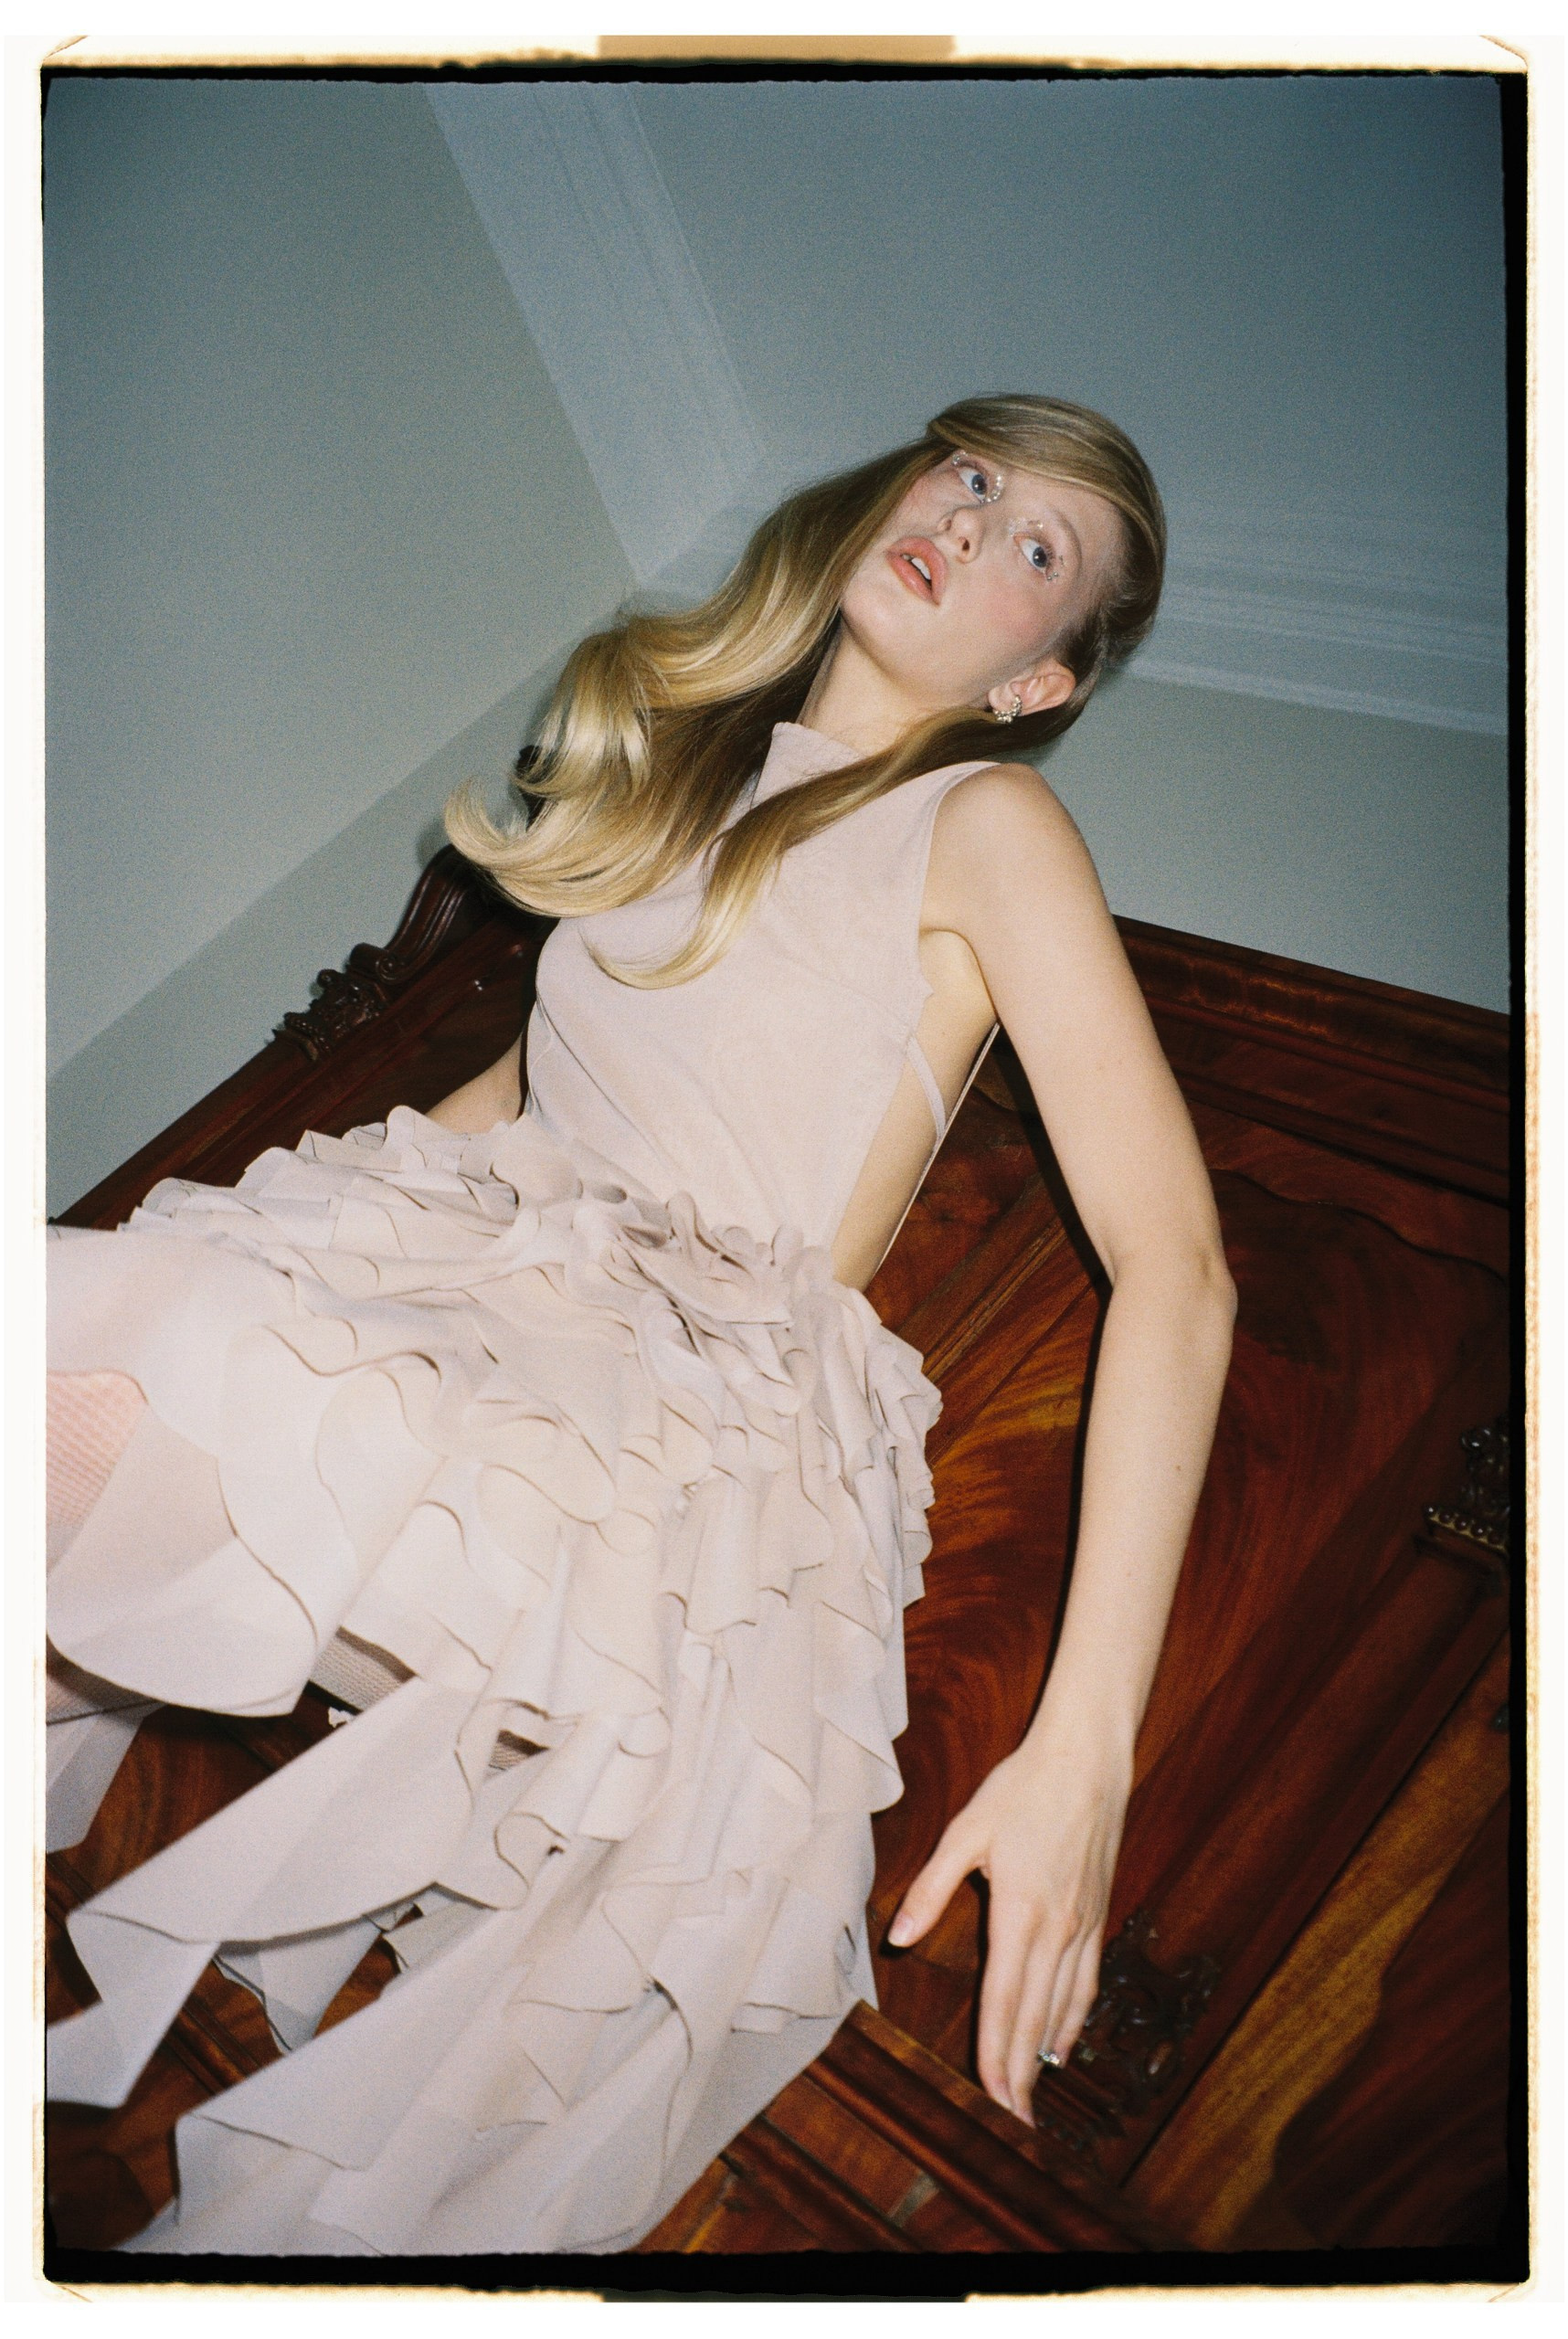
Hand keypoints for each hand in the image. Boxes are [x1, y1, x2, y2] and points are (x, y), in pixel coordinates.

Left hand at [884, 1729, 1130, 2123]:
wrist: (1088, 1761)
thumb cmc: (1022, 1790)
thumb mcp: (965, 1830)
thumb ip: (932, 1887)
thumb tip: (899, 1937)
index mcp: (1019, 1911)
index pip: (1004, 1996)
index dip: (995, 2049)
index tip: (991, 2095)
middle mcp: (1057, 1928)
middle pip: (1035, 2014)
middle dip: (1021, 2072)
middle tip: (1014, 2124)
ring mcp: (1083, 1925)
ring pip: (1063, 2004)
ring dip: (1045, 2054)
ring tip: (1033, 2097)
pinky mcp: (1097, 1915)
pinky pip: (1086, 1980)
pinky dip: (1073, 2018)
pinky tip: (1063, 2043)